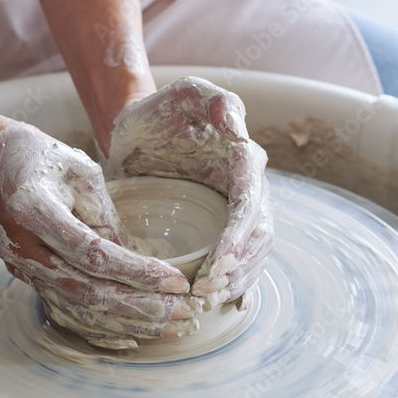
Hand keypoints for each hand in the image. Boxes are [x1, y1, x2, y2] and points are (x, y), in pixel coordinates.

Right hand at [0, 123, 198, 348]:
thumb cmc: (43, 157)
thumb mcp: (81, 171)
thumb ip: (106, 217)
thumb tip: (138, 262)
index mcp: (34, 211)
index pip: (92, 254)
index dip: (136, 273)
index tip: (176, 282)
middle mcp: (22, 247)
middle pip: (86, 291)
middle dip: (140, 307)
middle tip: (185, 313)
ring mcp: (20, 268)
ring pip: (76, 309)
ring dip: (126, 324)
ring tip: (170, 327)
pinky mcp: (26, 278)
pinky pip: (63, 312)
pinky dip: (97, 329)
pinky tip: (131, 338)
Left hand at [104, 77, 273, 307]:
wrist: (137, 131)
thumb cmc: (158, 111)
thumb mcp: (183, 94)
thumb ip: (212, 98)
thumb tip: (235, 122)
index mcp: (245, 160)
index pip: (251, 205)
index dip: (239, 238)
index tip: (218, 264)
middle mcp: (250, 188)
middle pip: (259, 238)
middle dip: (238, 269)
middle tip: (204, 291)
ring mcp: (238, 210)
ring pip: (254, 255)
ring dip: (235, 281)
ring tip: (205, 299)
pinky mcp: (222, 227)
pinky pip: (240, 261)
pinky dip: (235, 284)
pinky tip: (221, 303)